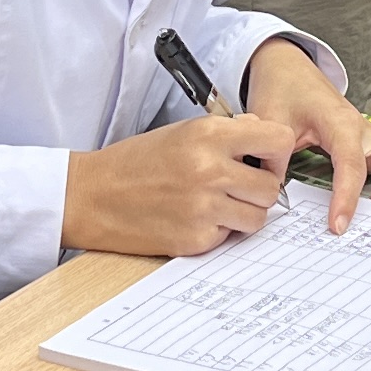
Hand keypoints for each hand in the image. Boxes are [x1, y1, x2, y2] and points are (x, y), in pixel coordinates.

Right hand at [65, 113, 290, 254]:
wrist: (92, 195)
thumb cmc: (136, 162)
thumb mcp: (182, 131)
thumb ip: (227, 133)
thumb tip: (263, 135)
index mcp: (208, 135)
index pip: (278, 139)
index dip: (275, 152)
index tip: (263, 159)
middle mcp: (210, 169)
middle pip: (271, 187)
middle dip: (258, 188)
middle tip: (236, 187)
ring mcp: (204, 208)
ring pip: (257, 217)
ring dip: (242, 213)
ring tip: (214, 203)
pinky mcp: (195, 238)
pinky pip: (230, 237)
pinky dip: (217, 231)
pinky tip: (193, 218)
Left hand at [242, 39, 370, 229]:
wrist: (286, 66)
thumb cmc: (282, 87)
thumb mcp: (269, 121)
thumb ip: (272, 160)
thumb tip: (276, 196)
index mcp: (341, 123)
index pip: (354, 165)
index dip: (348, 197)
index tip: (338, 224)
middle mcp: (364, 129)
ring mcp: (370, 136)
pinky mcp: (368, 144)